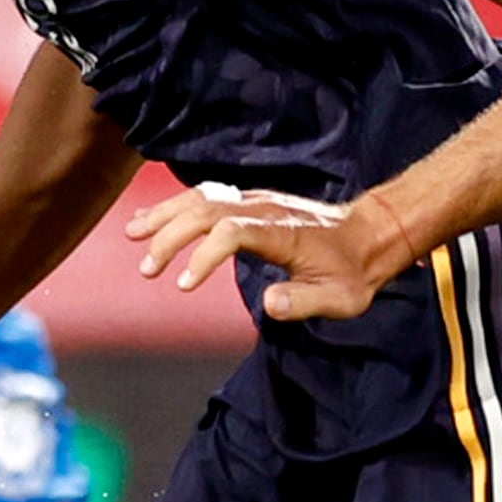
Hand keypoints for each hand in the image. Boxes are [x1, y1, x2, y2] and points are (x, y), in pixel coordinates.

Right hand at [127, 182, 411, 322]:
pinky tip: (153, 220)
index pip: (232, 231)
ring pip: (202, 198)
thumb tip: (268, 304)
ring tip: (132, 234)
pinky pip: (207, 197)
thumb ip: (305, 301)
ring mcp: (256, 201)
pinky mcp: (250, 202)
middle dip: (172, 236)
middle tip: (149, 270)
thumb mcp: (341, 298)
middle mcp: (264, 208)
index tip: (185, 285)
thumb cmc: (354, 272)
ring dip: (165, 215)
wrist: (369, 236)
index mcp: (283, 231)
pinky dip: (176, 207)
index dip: (204, 255)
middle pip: (207, 209)